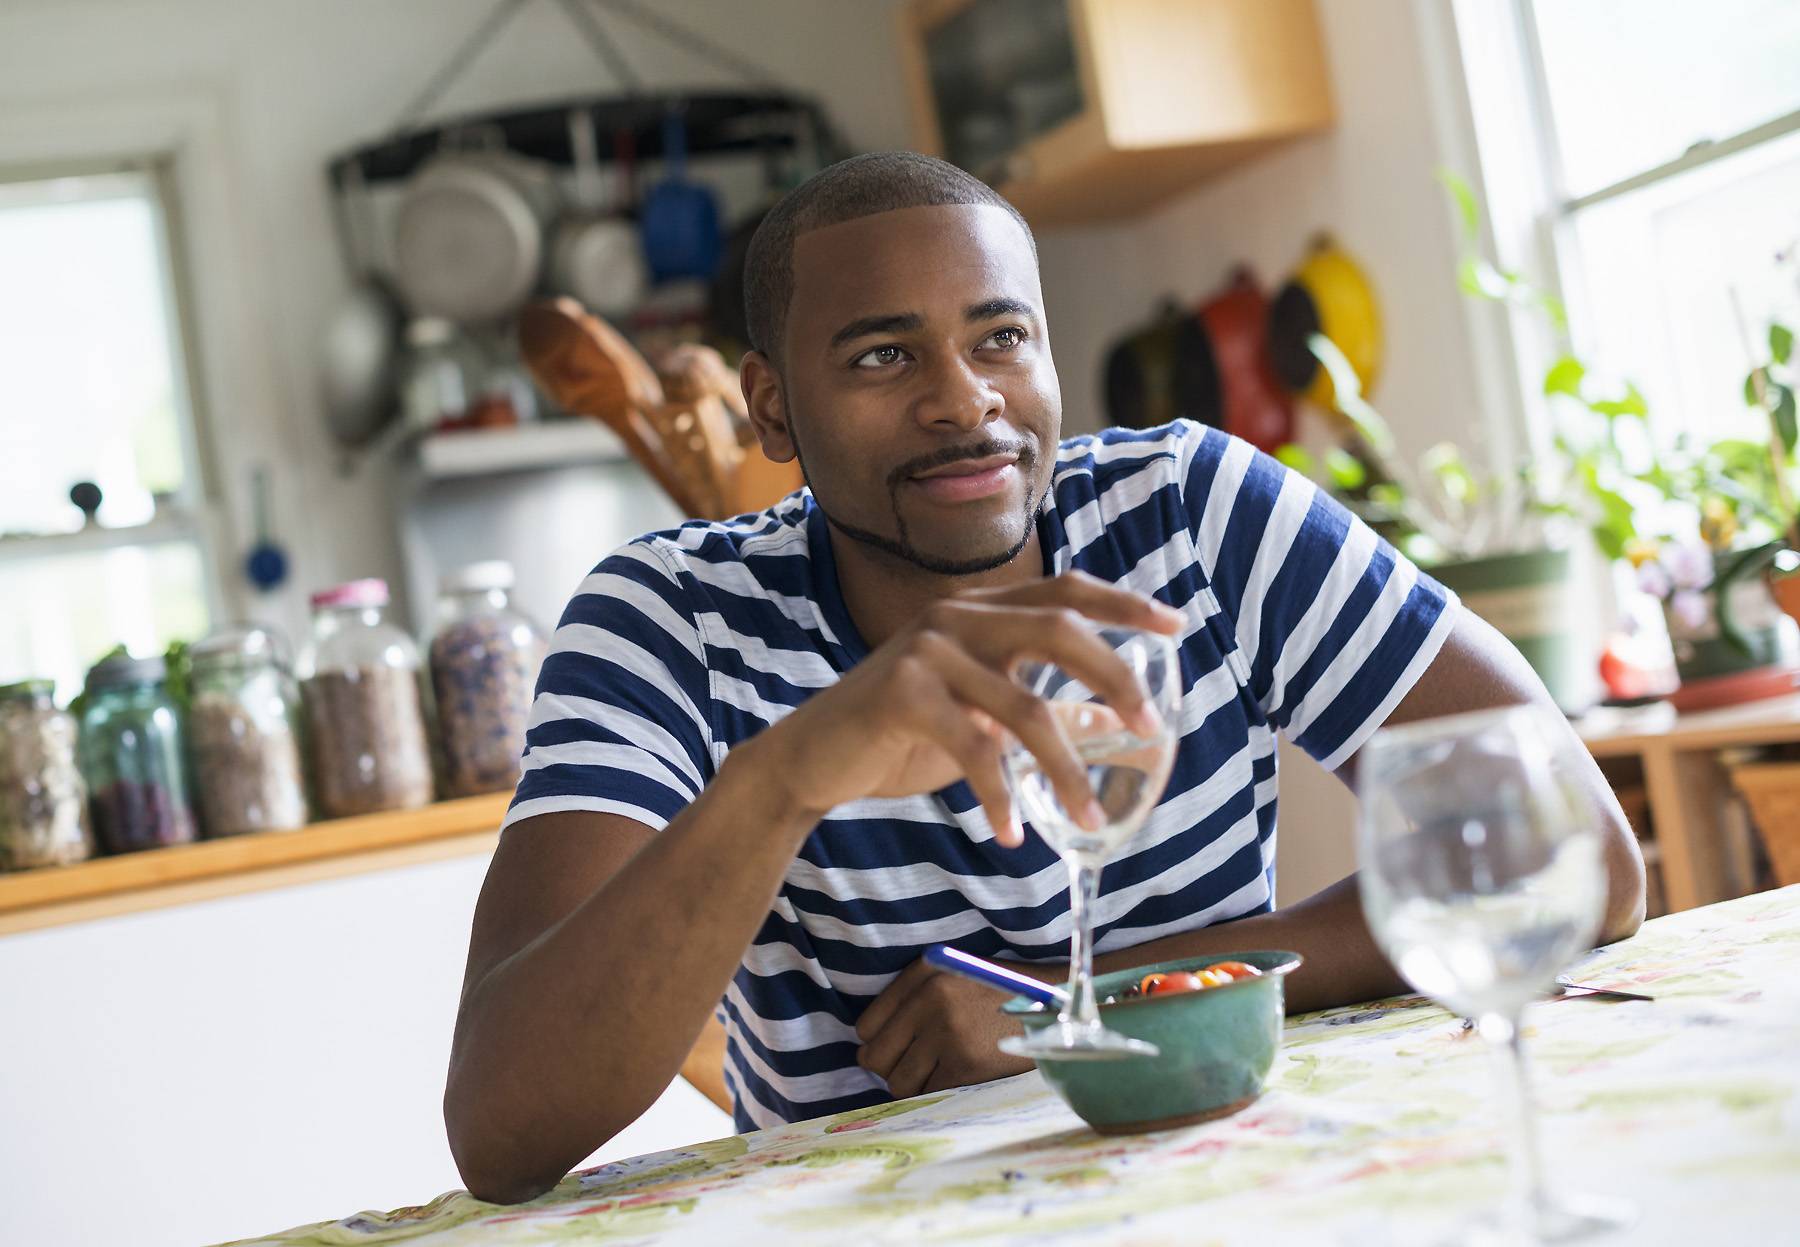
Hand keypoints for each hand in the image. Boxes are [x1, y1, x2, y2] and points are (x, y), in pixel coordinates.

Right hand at [760, 571, 1181, 845]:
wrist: (811, 760)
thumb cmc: (899, 736)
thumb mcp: (979, 719)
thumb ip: (1035, 709)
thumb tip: (1104, 722)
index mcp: (979, 610)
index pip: (1064, 590)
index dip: (1122, 603)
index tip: (1176, 625)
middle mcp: (956, 616)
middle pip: (1058, 628)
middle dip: (1113, 675)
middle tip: (1152, 723)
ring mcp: (927, 650)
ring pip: (1024, 706)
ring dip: (1066, 769)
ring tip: (1090, 818)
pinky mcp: (901, 694)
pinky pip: (974, 750)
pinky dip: (1000, 797)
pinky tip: (1014, 834)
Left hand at [854, 957, 1046, 1097]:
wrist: (1049, 1006)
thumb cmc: (995, 991)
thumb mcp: (951, 971)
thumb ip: (910, 992)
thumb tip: (867, 1037)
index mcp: (924, 973)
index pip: (867, 1025)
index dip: (876, 1041)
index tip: (891, 1046)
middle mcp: (931, 1001)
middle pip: (875, 1057)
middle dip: (887, 1067)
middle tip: (907, 1065)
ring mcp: (948, 1035)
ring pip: (898, 1082)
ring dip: (911, 1083)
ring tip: (931, 1072)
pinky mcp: (966, 1065)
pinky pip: (927, 1093)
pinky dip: (935, 1092)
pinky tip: (951, 1077)